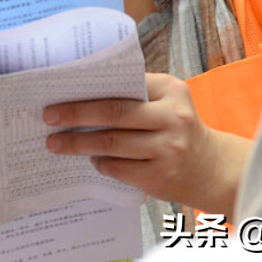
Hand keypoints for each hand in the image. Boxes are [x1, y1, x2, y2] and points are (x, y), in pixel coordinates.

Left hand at [42, 72, 245, 214]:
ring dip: (80, 144)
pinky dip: (101, 163)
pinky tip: (91, 160)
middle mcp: (173, 118)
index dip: (90, 88)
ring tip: (56, 143)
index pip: (125, 84)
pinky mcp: (161, 177)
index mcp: (172, 90)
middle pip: (114, 113)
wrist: (213, 169)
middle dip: (76, 114)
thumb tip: (82, 91)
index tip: (60, 88)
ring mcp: (168, 150)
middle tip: (48, 116)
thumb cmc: (178, 128)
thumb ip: (137, 92)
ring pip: (112, 144)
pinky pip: (120, 169)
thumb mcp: (168, 101)